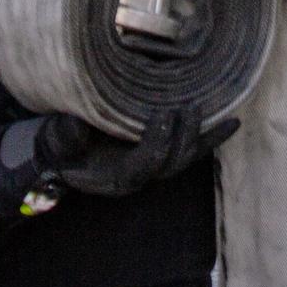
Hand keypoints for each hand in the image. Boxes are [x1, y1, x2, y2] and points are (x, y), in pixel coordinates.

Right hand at [35, 106, 238, 199]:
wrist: (62, 157)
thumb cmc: (59, 148)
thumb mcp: (54, 142)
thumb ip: (65, 136)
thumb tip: (78, 125)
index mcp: (115, 178)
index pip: (144, 165)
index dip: (156, 142)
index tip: (163, 115)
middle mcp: (140, 177)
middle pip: (172, 165)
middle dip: (184, 138)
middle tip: (190, 108)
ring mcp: (152, 168)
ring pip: (185, 159)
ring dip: (205, 139)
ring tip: (228, 119)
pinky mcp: (160, 156)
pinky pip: (189, 150)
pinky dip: (210, 138)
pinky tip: (232, 123)